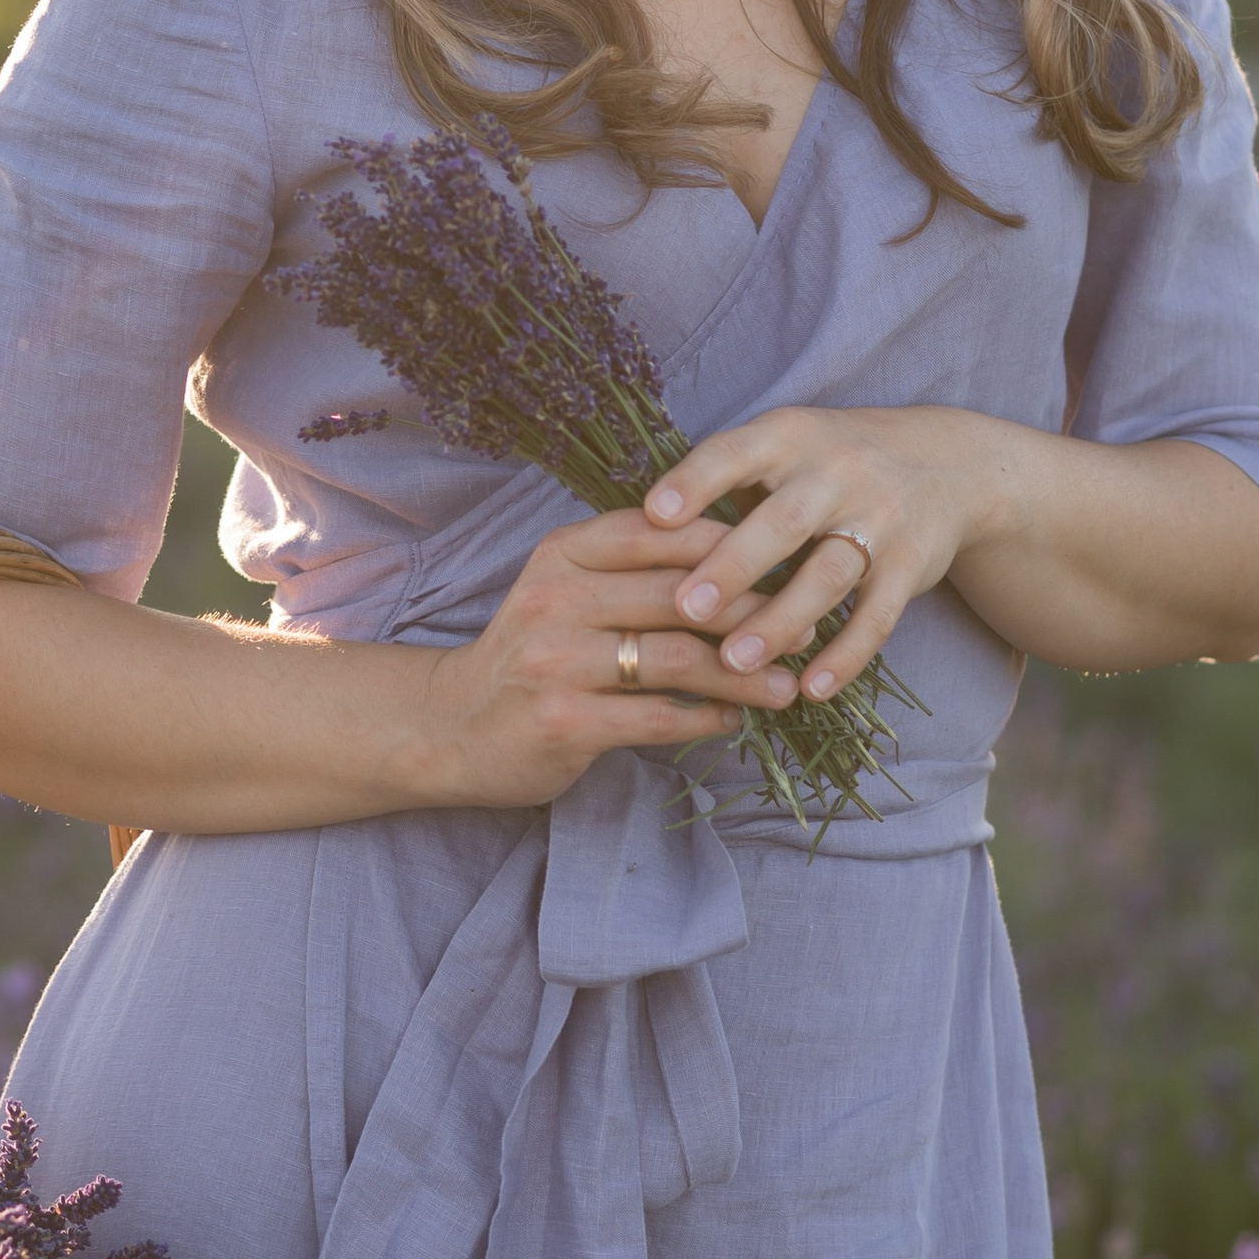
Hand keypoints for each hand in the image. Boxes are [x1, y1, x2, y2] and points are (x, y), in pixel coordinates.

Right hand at [414, 506, 802, 810]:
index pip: (663, 532)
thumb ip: (633, 569)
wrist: (451, 727)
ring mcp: (555, 661)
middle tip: (806, 631)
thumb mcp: (566, 590)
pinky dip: (705, 719)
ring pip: (677, 658)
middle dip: (755, 613)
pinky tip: (732, 721)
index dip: (734, 545)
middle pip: (681, 595)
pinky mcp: (562, 720)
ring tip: (785, 687)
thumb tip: (742, 556)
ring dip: (743, 675)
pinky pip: (657, 717)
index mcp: (562, 553)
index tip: (787, 565)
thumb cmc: (530, 655)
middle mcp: (554, 598)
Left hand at [646, 405, 1009, 702]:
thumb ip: (721, 481)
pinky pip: (878, 616)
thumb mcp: (782, 448)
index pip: (735, 453)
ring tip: (734, 664)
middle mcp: (838, 472)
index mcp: (789, 436)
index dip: (695, 482)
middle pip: (784, 522)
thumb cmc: (828, 462)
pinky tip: (809, 690)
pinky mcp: (914, 566)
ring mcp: (881, 519)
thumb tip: (634, 530)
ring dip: (781, 622)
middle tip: (684, 609)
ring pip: (828, 575)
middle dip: (733, 567)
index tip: (652, 514)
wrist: (949, 464)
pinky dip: (845, 656)